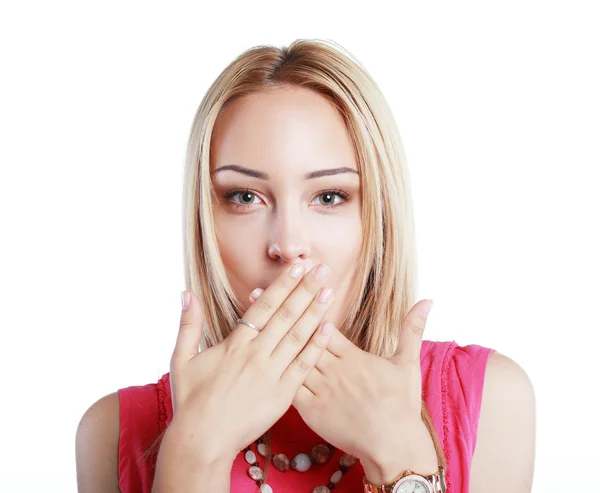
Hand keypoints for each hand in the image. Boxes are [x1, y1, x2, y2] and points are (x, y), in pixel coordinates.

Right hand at [168, 263, 335, 465]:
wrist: (202, 440)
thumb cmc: (190, 400)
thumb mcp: (182, 359)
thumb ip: (188, 324)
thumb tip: (186, 292)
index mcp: (235, 343)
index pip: (264, 306)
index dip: (282, 285)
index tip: (297, 266)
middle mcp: (256, 354)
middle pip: (285, 315)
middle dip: (305, 290)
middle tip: (321, 269)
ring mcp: (271, 374)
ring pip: (298, 336)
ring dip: (315, 312)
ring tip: (328, 291)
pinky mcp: (283, 395)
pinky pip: (303, 366)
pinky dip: (316, 346)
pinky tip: (329, 329)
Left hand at [271, 297, 436, 482]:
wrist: (393, 446)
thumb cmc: (402, 405)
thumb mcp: (408, 364)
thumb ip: (412, 330)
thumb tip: (427, 300)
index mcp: (353, 356)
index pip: (324, 325)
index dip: (308, 304)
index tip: (292, 286)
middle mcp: (333, 369)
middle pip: (302, 335)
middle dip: (280, 313)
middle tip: (258, 292)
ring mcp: (320, 389)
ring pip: (291, 358)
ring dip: (270, 338)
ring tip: (250, 320)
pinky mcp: (311, 410)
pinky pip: (289, 387)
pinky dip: (274, 372)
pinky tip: (258, 360)